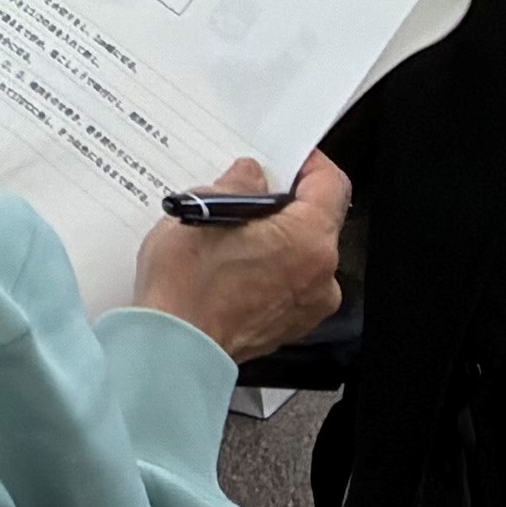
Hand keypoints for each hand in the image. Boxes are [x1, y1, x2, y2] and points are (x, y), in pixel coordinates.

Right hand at [131, 154, 350, 362]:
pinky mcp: (291, 326)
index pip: (330, 185)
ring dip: (274, 238)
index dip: (308, 163)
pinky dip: (268, 268)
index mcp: (308, 241)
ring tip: (229, 235)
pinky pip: (290, 283)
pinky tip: (231, 265)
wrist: (174, 348)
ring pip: (301, 253)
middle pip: (316, 221)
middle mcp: (320, 277)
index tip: (287, 158)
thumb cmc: (187, 286)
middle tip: (243, 194)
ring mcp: (308, 306)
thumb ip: (239, 185)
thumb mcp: (204, 208)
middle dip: (283, 203)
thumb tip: (252, 176)